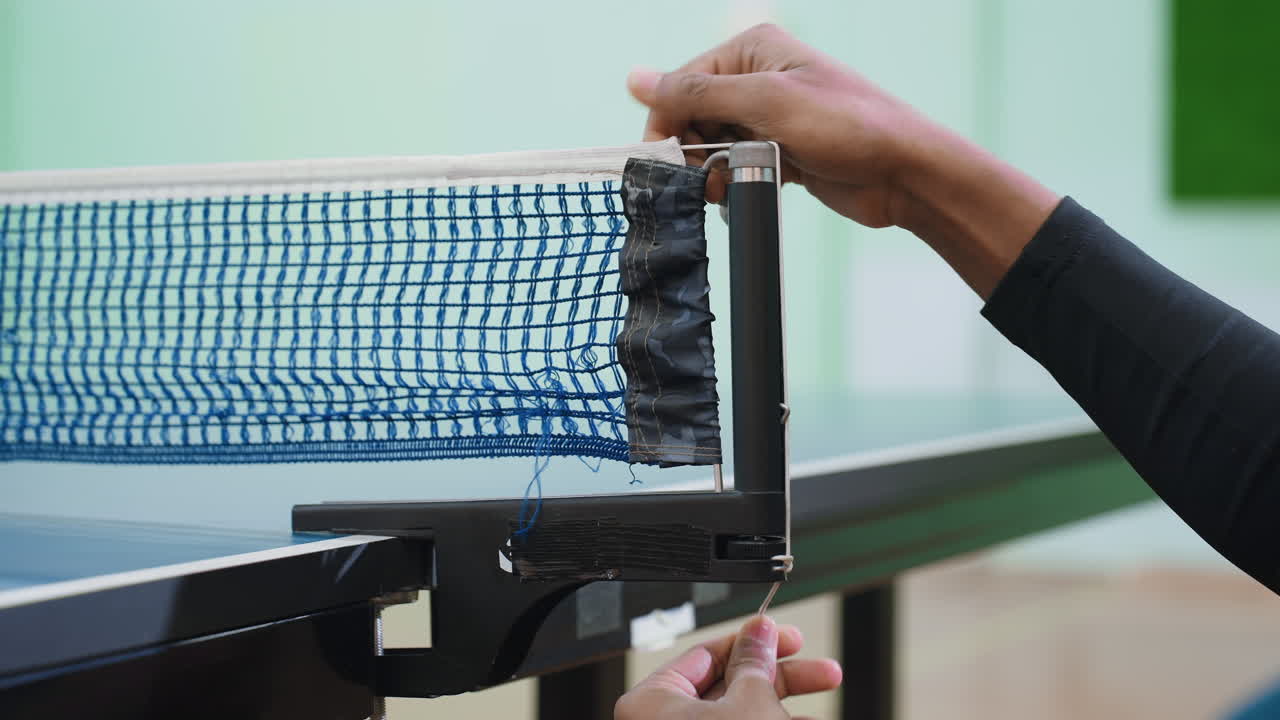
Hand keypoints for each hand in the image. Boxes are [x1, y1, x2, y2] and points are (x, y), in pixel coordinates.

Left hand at [614, 615, 841, 719]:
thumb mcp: (750, 702)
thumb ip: (754, 660)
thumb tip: (758, 631)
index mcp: (651, 704)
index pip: (704, 655)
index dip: (751, 641)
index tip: (783, 637)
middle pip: (727, 686)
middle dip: (780, 679)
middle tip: (819, 669)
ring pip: (738, 716)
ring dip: (783, 709)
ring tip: (822, 705)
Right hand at [626, 24, 1059, 298]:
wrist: (904, 173)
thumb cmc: (845, 127)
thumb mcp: (765, 103)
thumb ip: (697, 92)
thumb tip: (634, 78)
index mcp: (753, 50)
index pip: (683, 82)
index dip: (665, 122)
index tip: (660, 162)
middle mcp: (759, 77)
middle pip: (693, 114)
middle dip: (688, 150)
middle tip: (697, 183)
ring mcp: (771, 116)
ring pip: (712, 144)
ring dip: (708, 170)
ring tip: (722, 190)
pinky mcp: (782, 151)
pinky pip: (736, 164)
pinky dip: (730, 181)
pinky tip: (737, 195)